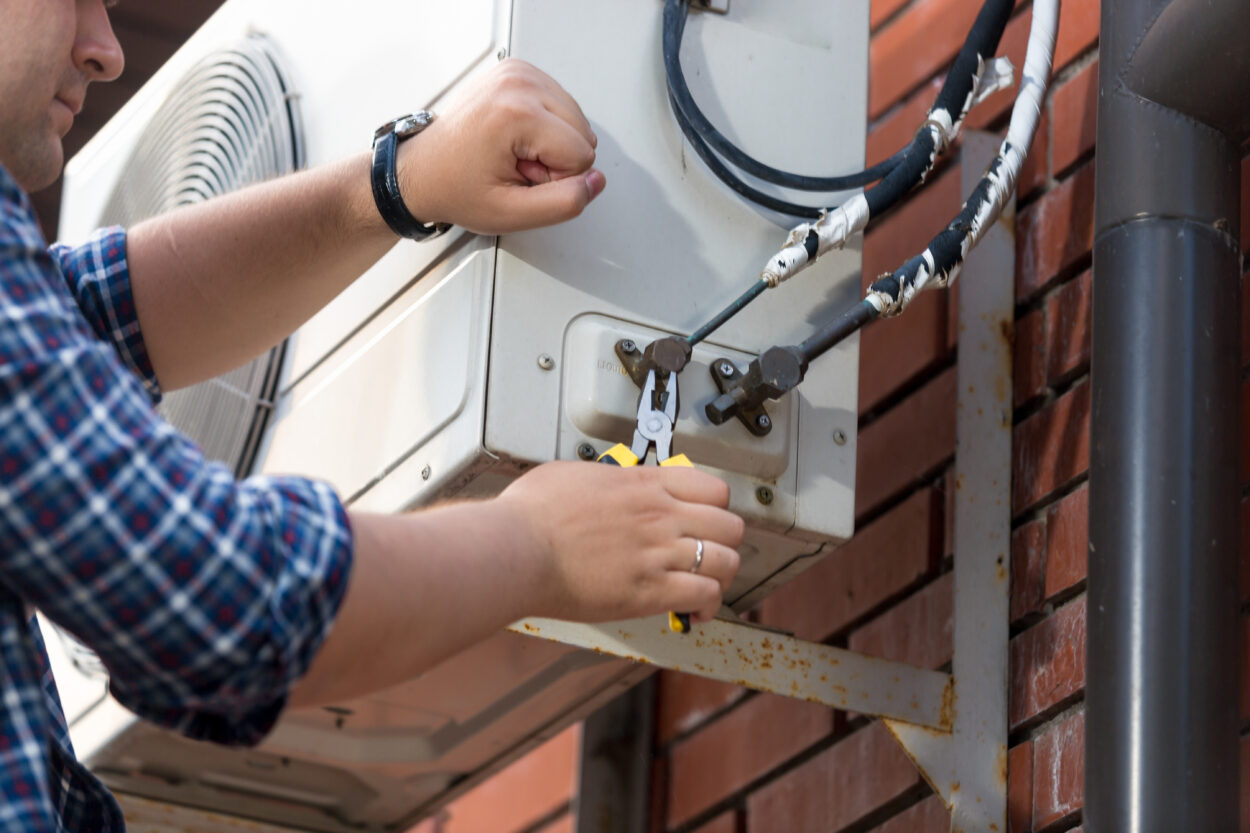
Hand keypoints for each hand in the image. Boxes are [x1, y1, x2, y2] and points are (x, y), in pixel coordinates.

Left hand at [397, 59, 605, 234]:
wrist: (422, 170)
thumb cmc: (455, 187)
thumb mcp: (512, 213)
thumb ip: (564, 203)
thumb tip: (595, 182)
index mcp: (516, 112)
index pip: (582, 155)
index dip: (555, 179)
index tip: (519, 177)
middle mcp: (518, 83)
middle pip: (583, 133)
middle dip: (554, 159)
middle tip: (514, 166)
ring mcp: (518, 72)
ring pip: (576, 119)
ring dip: (549, 143)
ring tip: (511, 153)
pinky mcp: (518, 71)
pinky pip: (561, 104)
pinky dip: (543, 126)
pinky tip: (513, 137)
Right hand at [493, 461, 744, 624]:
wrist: (515, 548)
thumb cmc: (531, 513)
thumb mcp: (576, 475)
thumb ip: (608, 480)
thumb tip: (610, 485)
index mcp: (645, 484)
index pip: (714, 488)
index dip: (717, 507)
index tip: (706, 520)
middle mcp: (660, 516)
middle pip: (730, 525)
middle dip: (724, 542)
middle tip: (709, 554)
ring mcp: (658, 553)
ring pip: (726, 561)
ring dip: (721, 575)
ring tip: (707, 585)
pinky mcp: (649, 591)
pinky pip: (705, 595)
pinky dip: (708, 606)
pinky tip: (697, 612)